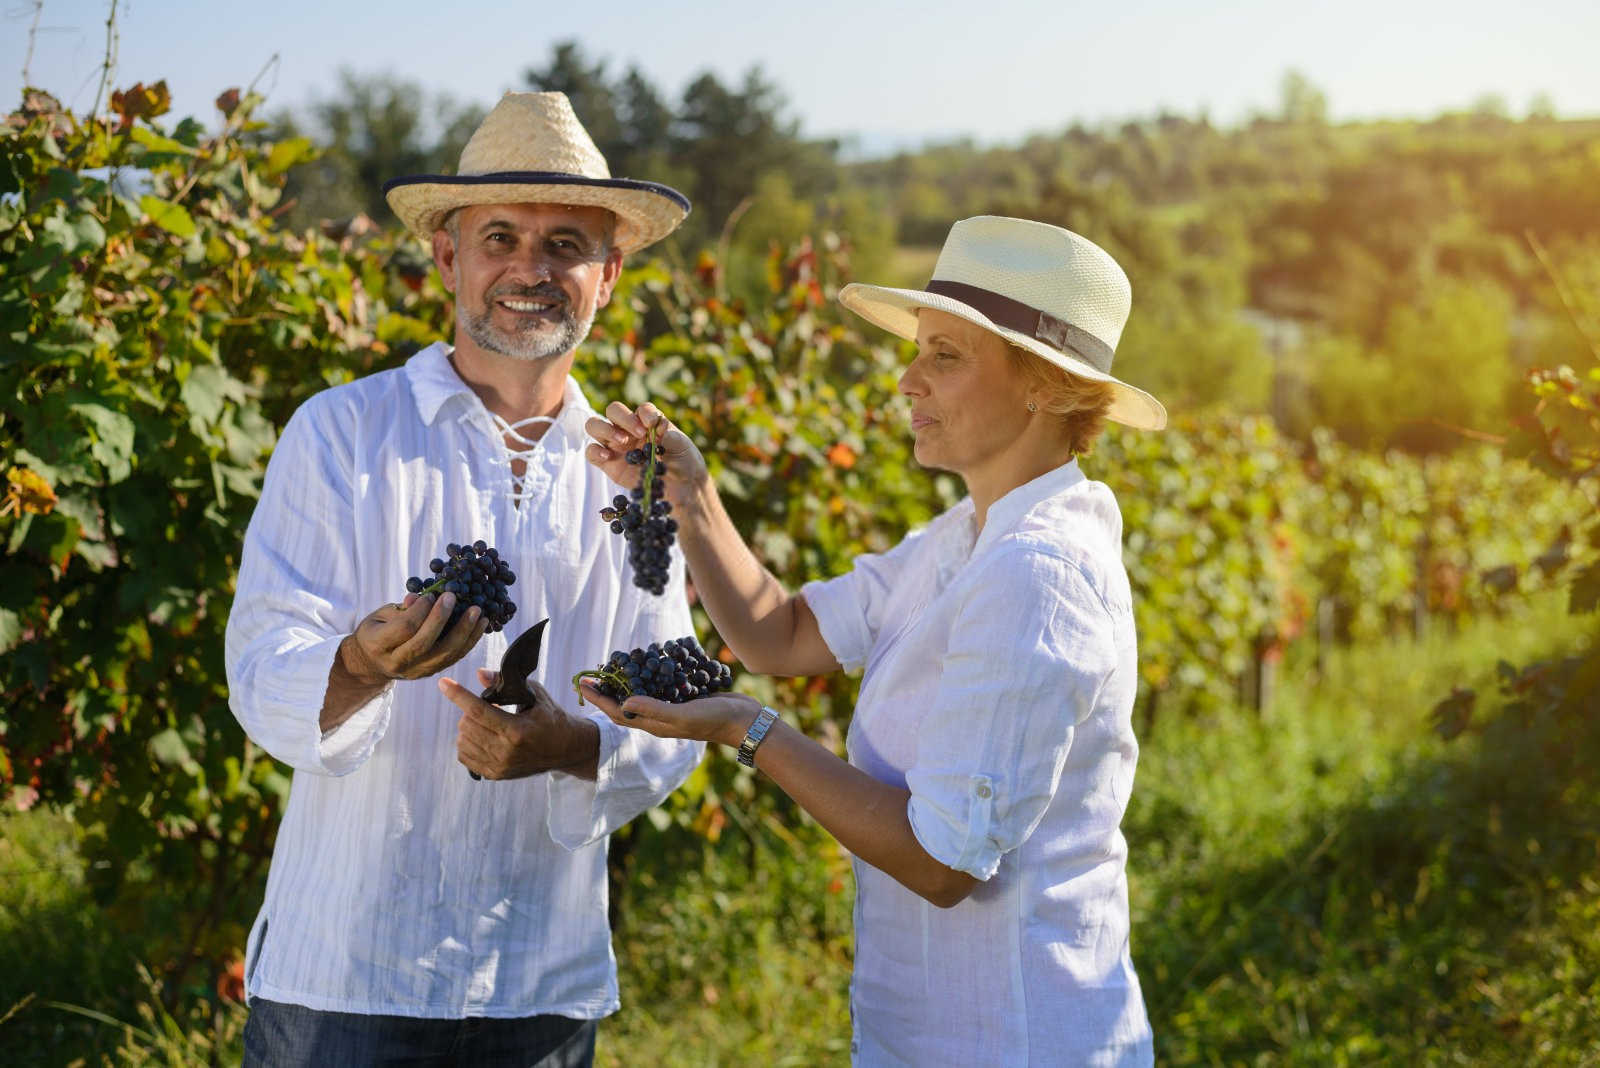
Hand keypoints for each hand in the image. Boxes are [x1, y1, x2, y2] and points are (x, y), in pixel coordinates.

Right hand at [341, 591, 488, 684]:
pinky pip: (453, 658)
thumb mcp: (380, 616)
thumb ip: (400, 609)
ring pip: (444, 654)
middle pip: (425, 643)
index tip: (431, 595)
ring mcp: (416, 671)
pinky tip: (480, 625)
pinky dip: (469, 641)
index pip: (405, 628)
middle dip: (442, 618)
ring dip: (465, 632)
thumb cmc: (377, 631)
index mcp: (379, 645)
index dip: (421, 610)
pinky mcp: (430, 673)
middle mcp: (398, 662)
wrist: (372, 663)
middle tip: (453, 596)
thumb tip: (420, 597)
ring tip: (478, 612)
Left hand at [439, 670, 599, 779]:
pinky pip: (464, 755)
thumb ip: (505, 684)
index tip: (443, 683)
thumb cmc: (551, 718)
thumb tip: (480, 674)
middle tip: (488, 706)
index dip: (458, 695)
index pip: (478, 711)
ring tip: (488, 721)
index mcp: (517, 731)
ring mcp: (499, 766)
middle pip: (467, 724)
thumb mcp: (535, 695)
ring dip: (468, 725)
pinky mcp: (494, 774)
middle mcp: (505, 751)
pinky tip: (482, 735)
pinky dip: (467, 741)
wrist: (565, 749)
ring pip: (463, 740)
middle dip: (470, 710)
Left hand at [577, 679, 759, 749]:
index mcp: (654, 725)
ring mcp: (672, 708)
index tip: (581, 683)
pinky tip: (647, 663)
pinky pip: (660, 686)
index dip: (598, 699)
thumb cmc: (713, 720)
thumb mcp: (682, 715)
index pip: (617, 712)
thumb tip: (624, 702)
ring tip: (613, 668)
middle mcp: (659, 717)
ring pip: (642, 694)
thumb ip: (653, 709)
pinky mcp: (684, 698)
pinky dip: (649, 675)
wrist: (744, 720)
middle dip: (606, 691)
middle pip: (624, 704)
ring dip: (625, 682)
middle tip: (591, 674)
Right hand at [584, 401, 706, 509]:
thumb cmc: (682, 461)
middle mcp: (628, 429)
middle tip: (638, 434)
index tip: (652, 424)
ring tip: (623, 442)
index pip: (641, 409)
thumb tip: (659, 426)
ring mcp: (615, 445)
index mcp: (647, 421)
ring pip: (595, 426)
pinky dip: (595, 451)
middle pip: (613, 410)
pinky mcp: (607, 463)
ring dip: (605, 429)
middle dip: (623, 417)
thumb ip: (671, 435)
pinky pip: (591, 452)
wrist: (681, 487)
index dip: (645, 413)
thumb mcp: (682, 447)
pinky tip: (606, 456)